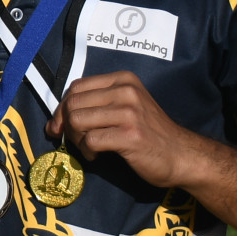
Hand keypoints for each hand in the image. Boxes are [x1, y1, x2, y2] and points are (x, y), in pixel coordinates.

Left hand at [46, 69, 204, 188]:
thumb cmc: (150, 134)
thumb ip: (96, 106)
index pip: (76, 87)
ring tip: (90, 148)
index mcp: (124, 79)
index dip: (62, 108)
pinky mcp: (130, 135)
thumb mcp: (127, 107)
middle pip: (73, 103)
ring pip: (77, 120)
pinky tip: (98, 155)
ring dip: (77, 139)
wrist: (182, 155)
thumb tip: (54, 121)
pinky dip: (87, 151)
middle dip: (67, 126)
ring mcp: (129, 112)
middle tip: (78, 141)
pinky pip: (90, 140)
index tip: (59, 127)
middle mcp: (126, 91)